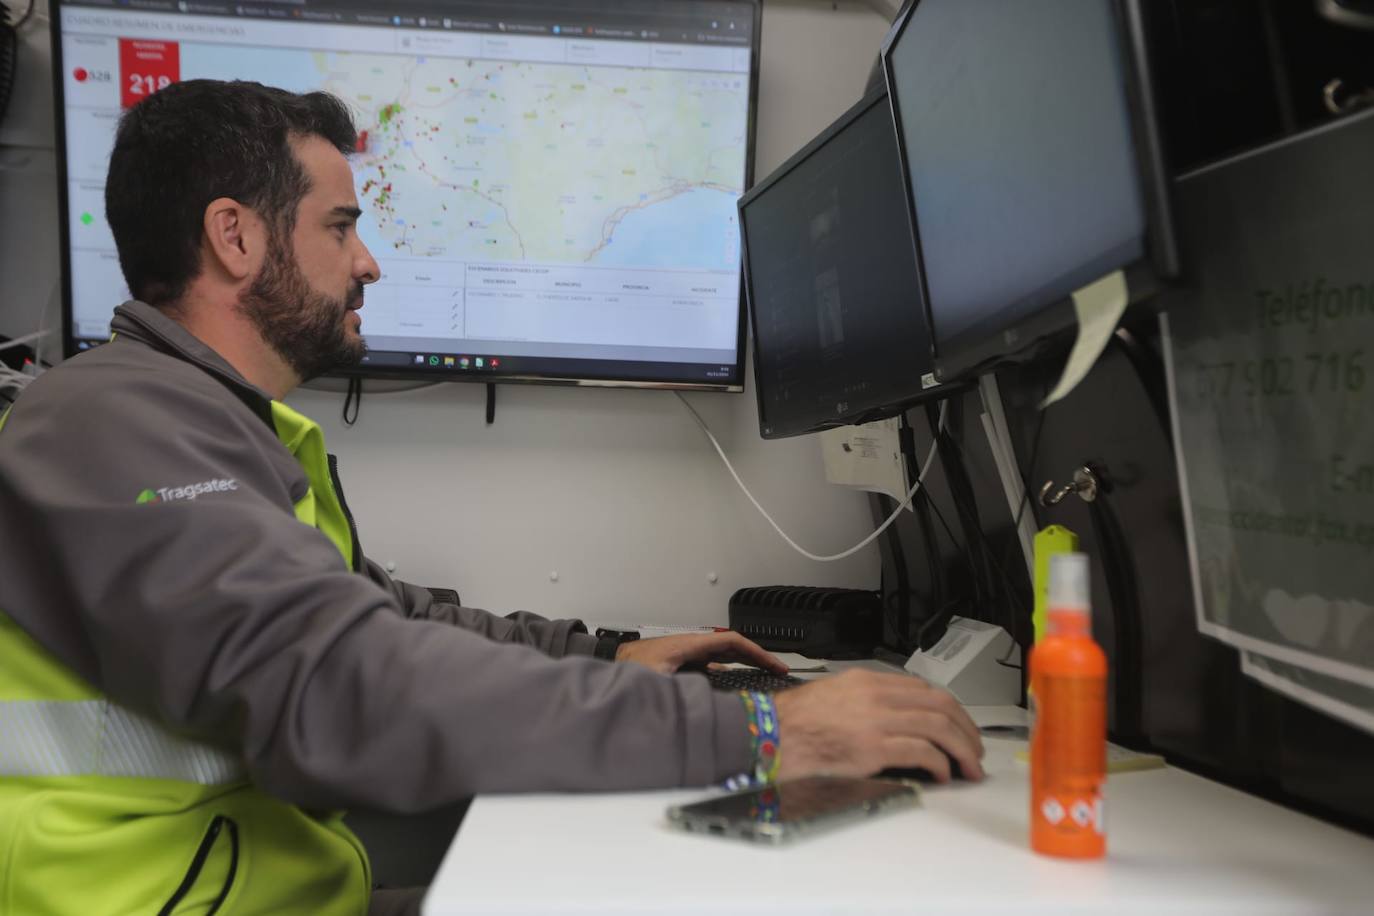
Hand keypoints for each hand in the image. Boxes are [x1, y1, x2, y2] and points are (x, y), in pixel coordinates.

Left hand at [615, 631, 787, 675]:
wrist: (610, 663)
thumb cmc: (627, 669)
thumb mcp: (656, 681)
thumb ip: (680, 690)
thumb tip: (705, 702)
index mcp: (690, 646)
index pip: (733, 642)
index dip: (758, 652)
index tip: (775, 664)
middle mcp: (692, 647)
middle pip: (734, 648)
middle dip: (759, 658)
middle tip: (779, 670)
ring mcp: (688, 653)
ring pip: (725, 655)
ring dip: (746, 662)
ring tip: (765, 673)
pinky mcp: (683, 662)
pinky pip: (714, 663)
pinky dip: (731, 668)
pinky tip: (736, 680)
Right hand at [772, 669, 984, 782]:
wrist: (769, 734)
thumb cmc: (794, 722)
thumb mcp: (834, 695)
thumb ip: (865, 700)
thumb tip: (895, 718)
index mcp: (868, 681)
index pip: (924, 689)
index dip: (951, 710)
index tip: (960, 727)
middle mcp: (876, 696)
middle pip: (940, 705)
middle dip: (967, 729)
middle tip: (975, 749)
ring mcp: (876, 721)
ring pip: (939, 727)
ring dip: (962, 749)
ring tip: (969, 767)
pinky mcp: (873, 747)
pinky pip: (922, 751)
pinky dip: (940, 764)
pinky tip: (942, 775)